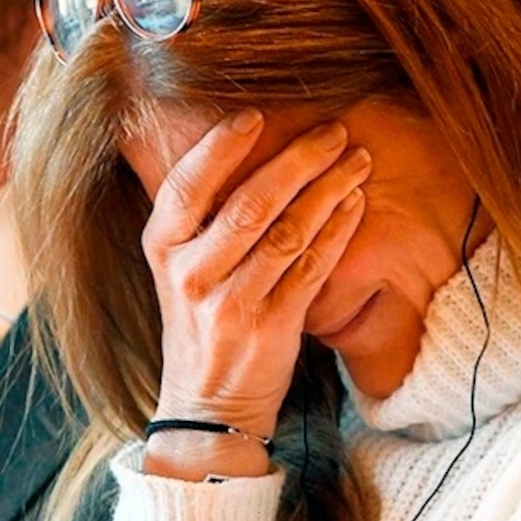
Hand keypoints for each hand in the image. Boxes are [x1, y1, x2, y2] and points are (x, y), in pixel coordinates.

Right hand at [141, 112, 370, 473]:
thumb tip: (246, 146)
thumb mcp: (180, 268)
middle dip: (298, 161)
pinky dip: (336, 232)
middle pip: (249, 204)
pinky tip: (355, 205)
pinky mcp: (271, 328)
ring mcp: (231, 304)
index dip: (223, 147)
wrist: (207, 406)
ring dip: (328, 191)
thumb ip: (202, 218)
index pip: (189, 185)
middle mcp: (192, 274)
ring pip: (287, 233)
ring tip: (357, 160)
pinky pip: (311, 269)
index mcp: (163, 248)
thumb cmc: (200, 323)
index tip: (257, 114)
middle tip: (333, 131)